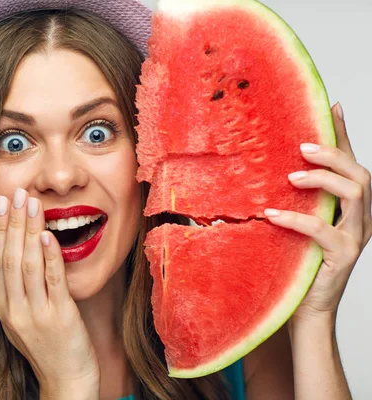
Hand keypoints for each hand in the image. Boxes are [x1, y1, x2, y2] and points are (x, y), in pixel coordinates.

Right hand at [0, 189, 99, 396]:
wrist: (66, 381)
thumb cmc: (44, 348)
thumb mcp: (13, 321)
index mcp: (3, 307)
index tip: (1, 203)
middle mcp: (15, 309)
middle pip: (10, 258)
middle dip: (13, 223)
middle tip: (16, 193)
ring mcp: (36, 314)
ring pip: (28, 265)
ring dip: (30, 232)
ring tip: (32, 205)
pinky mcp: (60, 317)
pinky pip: (52, 282)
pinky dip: (49, 257)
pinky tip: (49, 235)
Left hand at [263, 103, 371, 322]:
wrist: (306, 306)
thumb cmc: (300, 262)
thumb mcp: (299, 223)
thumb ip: (299, 198)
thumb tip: (276, 167)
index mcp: (352, 207)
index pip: (351, 163)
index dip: (344, 135)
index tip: (334, 105)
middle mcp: (362, 218)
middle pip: (361, 174)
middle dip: (334, 154)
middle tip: (302, 146)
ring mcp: (357, 237)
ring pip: (354, 194)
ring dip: (323, 179)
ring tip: (291, 177)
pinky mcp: (343, 256)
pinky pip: (323, 229)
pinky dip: (297, 219)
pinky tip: (272, 215)